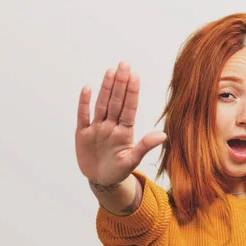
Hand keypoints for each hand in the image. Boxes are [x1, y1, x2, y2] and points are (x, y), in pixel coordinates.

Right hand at [75, 60, 166, 185]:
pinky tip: (88, 87)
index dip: (131, 92)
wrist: (101, 180)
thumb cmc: (118, 171)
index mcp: (124, 132)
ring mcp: (97, 128)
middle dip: (120, 83)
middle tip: (124, 64)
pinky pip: (83, 115)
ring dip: (106, 88)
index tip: (135, 75)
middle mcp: (111, 126)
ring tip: (111, 71)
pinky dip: (84, 103)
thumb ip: (145, 147)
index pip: (129, 108)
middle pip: (116, 101)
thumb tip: (163, 135)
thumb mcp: (132, 161)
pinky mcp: (83, 134)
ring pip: (101, 104)